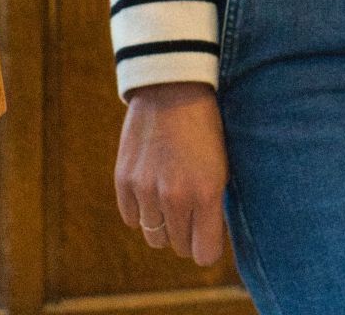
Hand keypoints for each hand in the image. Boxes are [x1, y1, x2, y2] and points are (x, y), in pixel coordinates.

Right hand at [115, 82, 228, 267]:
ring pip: (153, 236)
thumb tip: (204, 243)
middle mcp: (175, 196)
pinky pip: (131, 218)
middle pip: (179, 247)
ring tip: (169, 202)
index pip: (205, 254)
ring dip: (162, 225)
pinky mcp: (123, 178)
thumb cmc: (203, 131)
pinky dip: (140, 211)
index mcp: (206, 194)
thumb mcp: (221, 170)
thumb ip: (213, 209)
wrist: (171, 90)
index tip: (207, 236)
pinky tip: (149, 192)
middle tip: (189, 213)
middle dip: (186, 235)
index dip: (207, 247)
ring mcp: (145, 188)